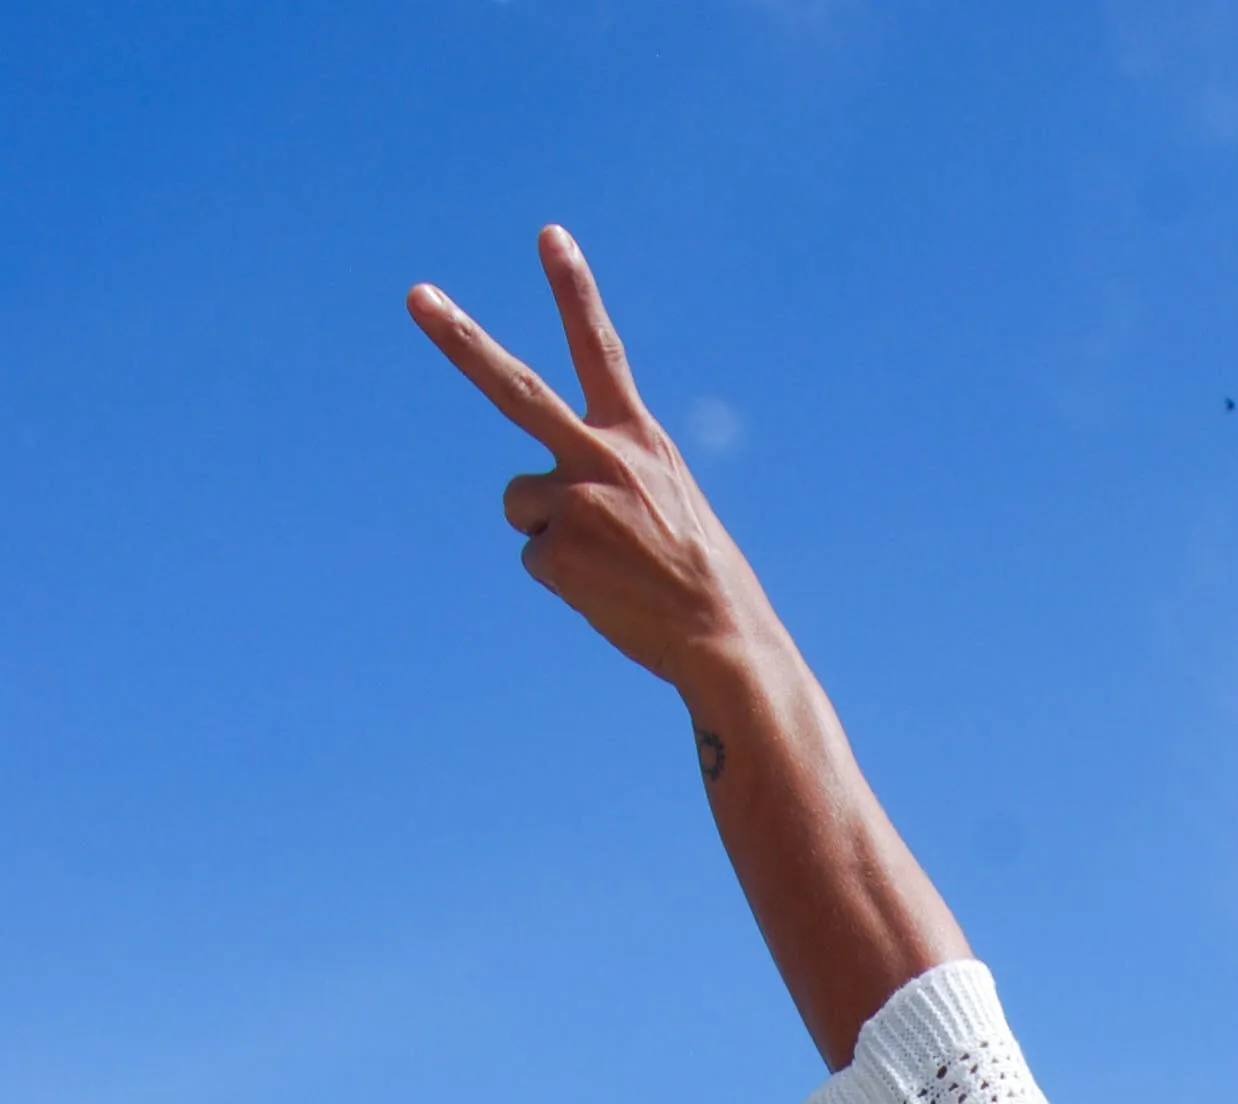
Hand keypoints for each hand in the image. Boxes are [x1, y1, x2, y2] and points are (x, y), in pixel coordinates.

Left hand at [407, 228, 772, 692]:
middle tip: (417, 296)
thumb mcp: (672, 507)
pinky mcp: (557, 548)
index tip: (548, 235)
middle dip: (461, 341)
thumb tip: (547, 514)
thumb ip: (614, 483)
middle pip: (515, 388)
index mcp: (639, 438)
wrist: (723, 639)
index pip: (601, 349)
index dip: (574, 290)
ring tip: (609, 566)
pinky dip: (564, 581)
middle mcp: (602, 455)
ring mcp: (576, 499)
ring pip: (520, 502)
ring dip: (550, 533)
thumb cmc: (703, 582)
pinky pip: (535, 559)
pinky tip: (606, 593)